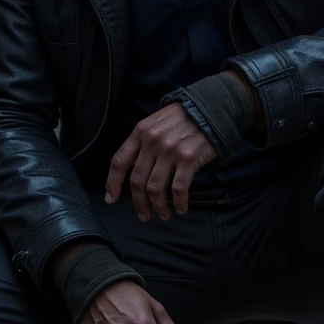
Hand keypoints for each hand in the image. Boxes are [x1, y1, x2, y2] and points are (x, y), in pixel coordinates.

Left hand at [105, 103, 216, 219]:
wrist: (211, 109)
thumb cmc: (183, 118)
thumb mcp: (156, 122)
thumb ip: (143, 141)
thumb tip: (133, 168)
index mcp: (140, 132)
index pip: (119, 161)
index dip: (112, 183)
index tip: (111, 199)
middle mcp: (152, 142)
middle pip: (137, 181)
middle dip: (139, 203)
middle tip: (144, 215)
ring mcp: (170, 151)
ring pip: (155, 188)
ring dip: (158, 206)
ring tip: (164, 214)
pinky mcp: (188, 159)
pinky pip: (178, 188)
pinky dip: (179, 202)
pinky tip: (181, 207)